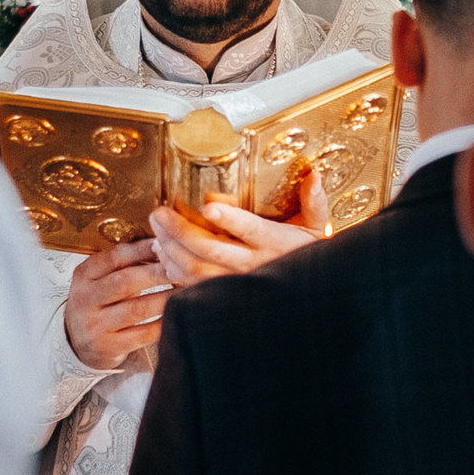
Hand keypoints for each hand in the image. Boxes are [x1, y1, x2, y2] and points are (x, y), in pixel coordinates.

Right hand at [66, 240, 169, 370]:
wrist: (78, 342)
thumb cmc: (99, 303)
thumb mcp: (100, 279)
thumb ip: (124, 263)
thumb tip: (162, 243)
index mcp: (84, 275)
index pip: (114, 257)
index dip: (142, 249)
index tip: (165, 244)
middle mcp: (85, 299)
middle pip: (125, 281)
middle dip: (157, 273)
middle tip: (180, 268)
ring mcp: (95, 325)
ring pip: (136, 309)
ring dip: (164, 298)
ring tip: (185, 290)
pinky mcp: (108, 346)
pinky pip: (142, 334)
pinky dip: (163, 323)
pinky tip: (176, 313)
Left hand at [147, 171, 328, 285]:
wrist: (306, 298)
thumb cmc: (307, 256)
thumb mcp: (316, 228)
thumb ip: (313, 202)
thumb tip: (314, 176)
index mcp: (274, 242)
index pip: (250, 229)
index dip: (229, 219)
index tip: (209, 206)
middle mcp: (253, 264)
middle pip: (210, 250)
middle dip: (180, 230)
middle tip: (159, 213)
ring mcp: (235, 283)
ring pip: (196, 270)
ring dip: (171, 249)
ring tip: (157, 229)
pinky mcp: (222, 296)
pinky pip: (191, 286)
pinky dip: (173, 270)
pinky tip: (163, 253)